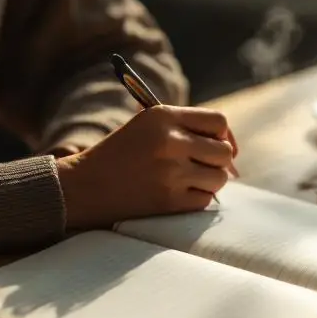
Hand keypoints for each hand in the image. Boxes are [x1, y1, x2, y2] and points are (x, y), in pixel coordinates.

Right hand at [56, 105, 237, 229]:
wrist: (83, 186)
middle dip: (218, 162)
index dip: (224, 136)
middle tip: (201, 168)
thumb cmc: (120, 155)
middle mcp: (170, 141)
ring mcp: (171, 172)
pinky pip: (205, 200)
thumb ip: (186, 130)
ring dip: (209, 182)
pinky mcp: (169, 200)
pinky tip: (175, 195)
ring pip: (219, 178)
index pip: (218, 121)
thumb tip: (233, 154)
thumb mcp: (147, 126)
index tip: (218, 146)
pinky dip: (196, 199)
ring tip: (186, 181)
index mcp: (163, 116)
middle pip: (224, 152)